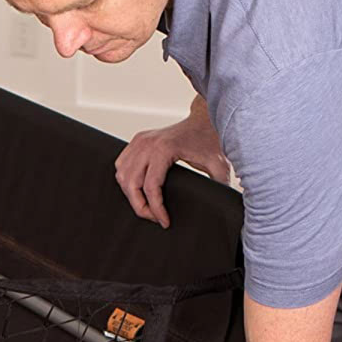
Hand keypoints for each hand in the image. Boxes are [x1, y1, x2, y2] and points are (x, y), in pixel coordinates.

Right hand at [114, 116, 233, 227]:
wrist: (204, 120)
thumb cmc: (209, 140)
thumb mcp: (218, 166)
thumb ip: (219, 186)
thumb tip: (220, 207)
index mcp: (164, 149)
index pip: (150, 187)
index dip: (156, 209)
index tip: (164, 222)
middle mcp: (147, 144)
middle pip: (131, 184)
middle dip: (140, 206)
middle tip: (153, 218)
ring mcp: (140, 140)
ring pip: (122, 175)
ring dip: (130, 194)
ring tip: (146, 206)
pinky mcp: (137, 140)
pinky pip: (122, 164)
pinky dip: (126, 180)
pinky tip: (137, 190)